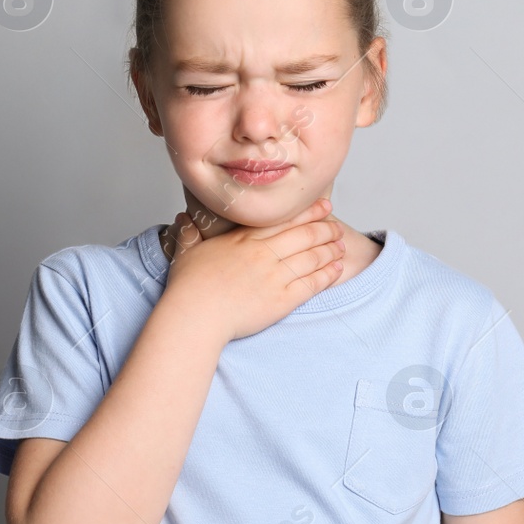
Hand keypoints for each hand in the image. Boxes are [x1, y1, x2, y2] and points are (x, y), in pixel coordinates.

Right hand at [160, 198, 346, 342]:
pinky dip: (328, 274)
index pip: (283, 220)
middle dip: (325, 228)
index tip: (323, 207)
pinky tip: (337, 269)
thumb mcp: (186, 253)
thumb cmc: (188, 288)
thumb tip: (182, 218)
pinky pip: (312, 283)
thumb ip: (188, 233)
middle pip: (304, 235)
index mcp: (243, 239)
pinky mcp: (281, 300)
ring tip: (341, 245)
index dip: (308, 212)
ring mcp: (274, 276)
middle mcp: (263, 253)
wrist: (195, 316)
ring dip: (330, 249)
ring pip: (312, 257)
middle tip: (337, 226)